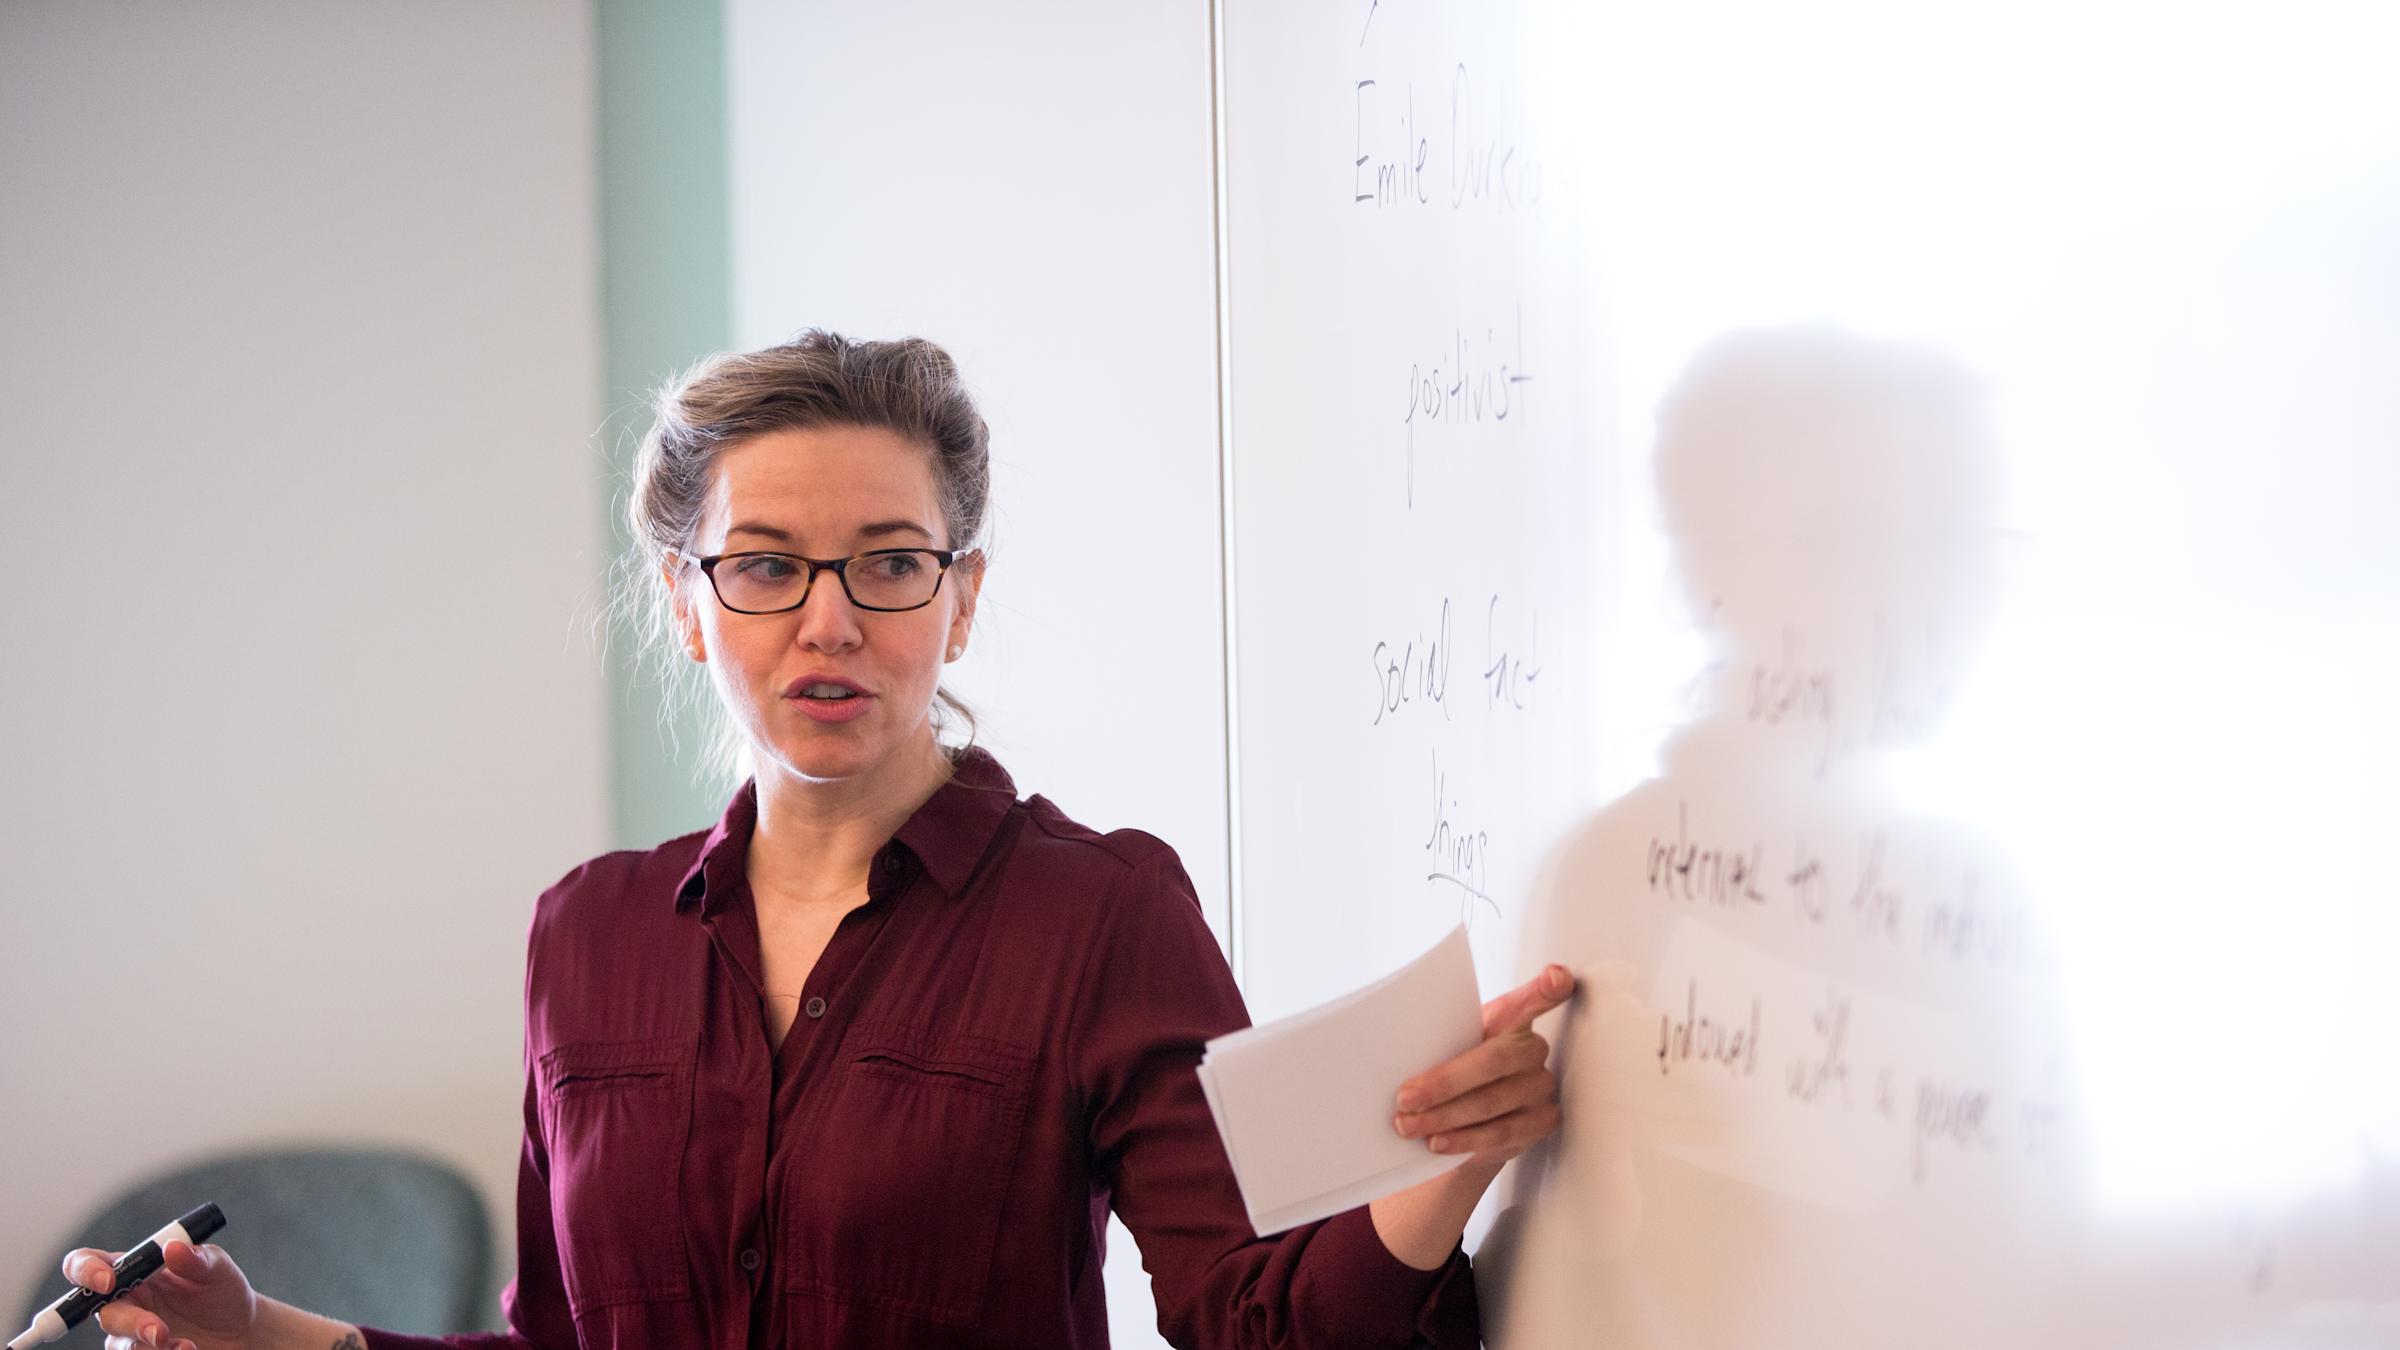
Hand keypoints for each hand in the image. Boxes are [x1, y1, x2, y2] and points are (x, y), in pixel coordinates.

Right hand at [59, 1241, 258, 1349]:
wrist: (240, 1330)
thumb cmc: (222, 1290)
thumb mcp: (217, 1268)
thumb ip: (195, 1258)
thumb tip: (172, 1247)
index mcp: (133, 1269)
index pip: (86, 1263)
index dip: (85, 1270)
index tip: (108, 1281)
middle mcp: (124, 1300)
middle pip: (102, 1313)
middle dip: (130, 1323)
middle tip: (160, 1331)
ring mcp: (128, 1332)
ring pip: (117, 1344)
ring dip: (149, 1347)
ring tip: (185, 1345)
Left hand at [1392, 963, 1573, 1174]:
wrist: (1474, 1113)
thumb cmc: (1462, 1063)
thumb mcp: (1454, 1039)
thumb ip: (1442, 1034)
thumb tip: (1398, 1046)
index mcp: (1514, 1019)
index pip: (1534, 998)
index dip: (1548, 988)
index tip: (1554, 976)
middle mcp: (1534, 1050)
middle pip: (1492, 1063)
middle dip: (1443, 1084)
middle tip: (1404, 1099)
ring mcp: (1542, 1088)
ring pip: (1492, 1105)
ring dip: (1444, 1118)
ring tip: (1409, 1125)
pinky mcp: (1541, 1122)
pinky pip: (1499, 1135)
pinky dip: (1463, 1141)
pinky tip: (1438, 1142)